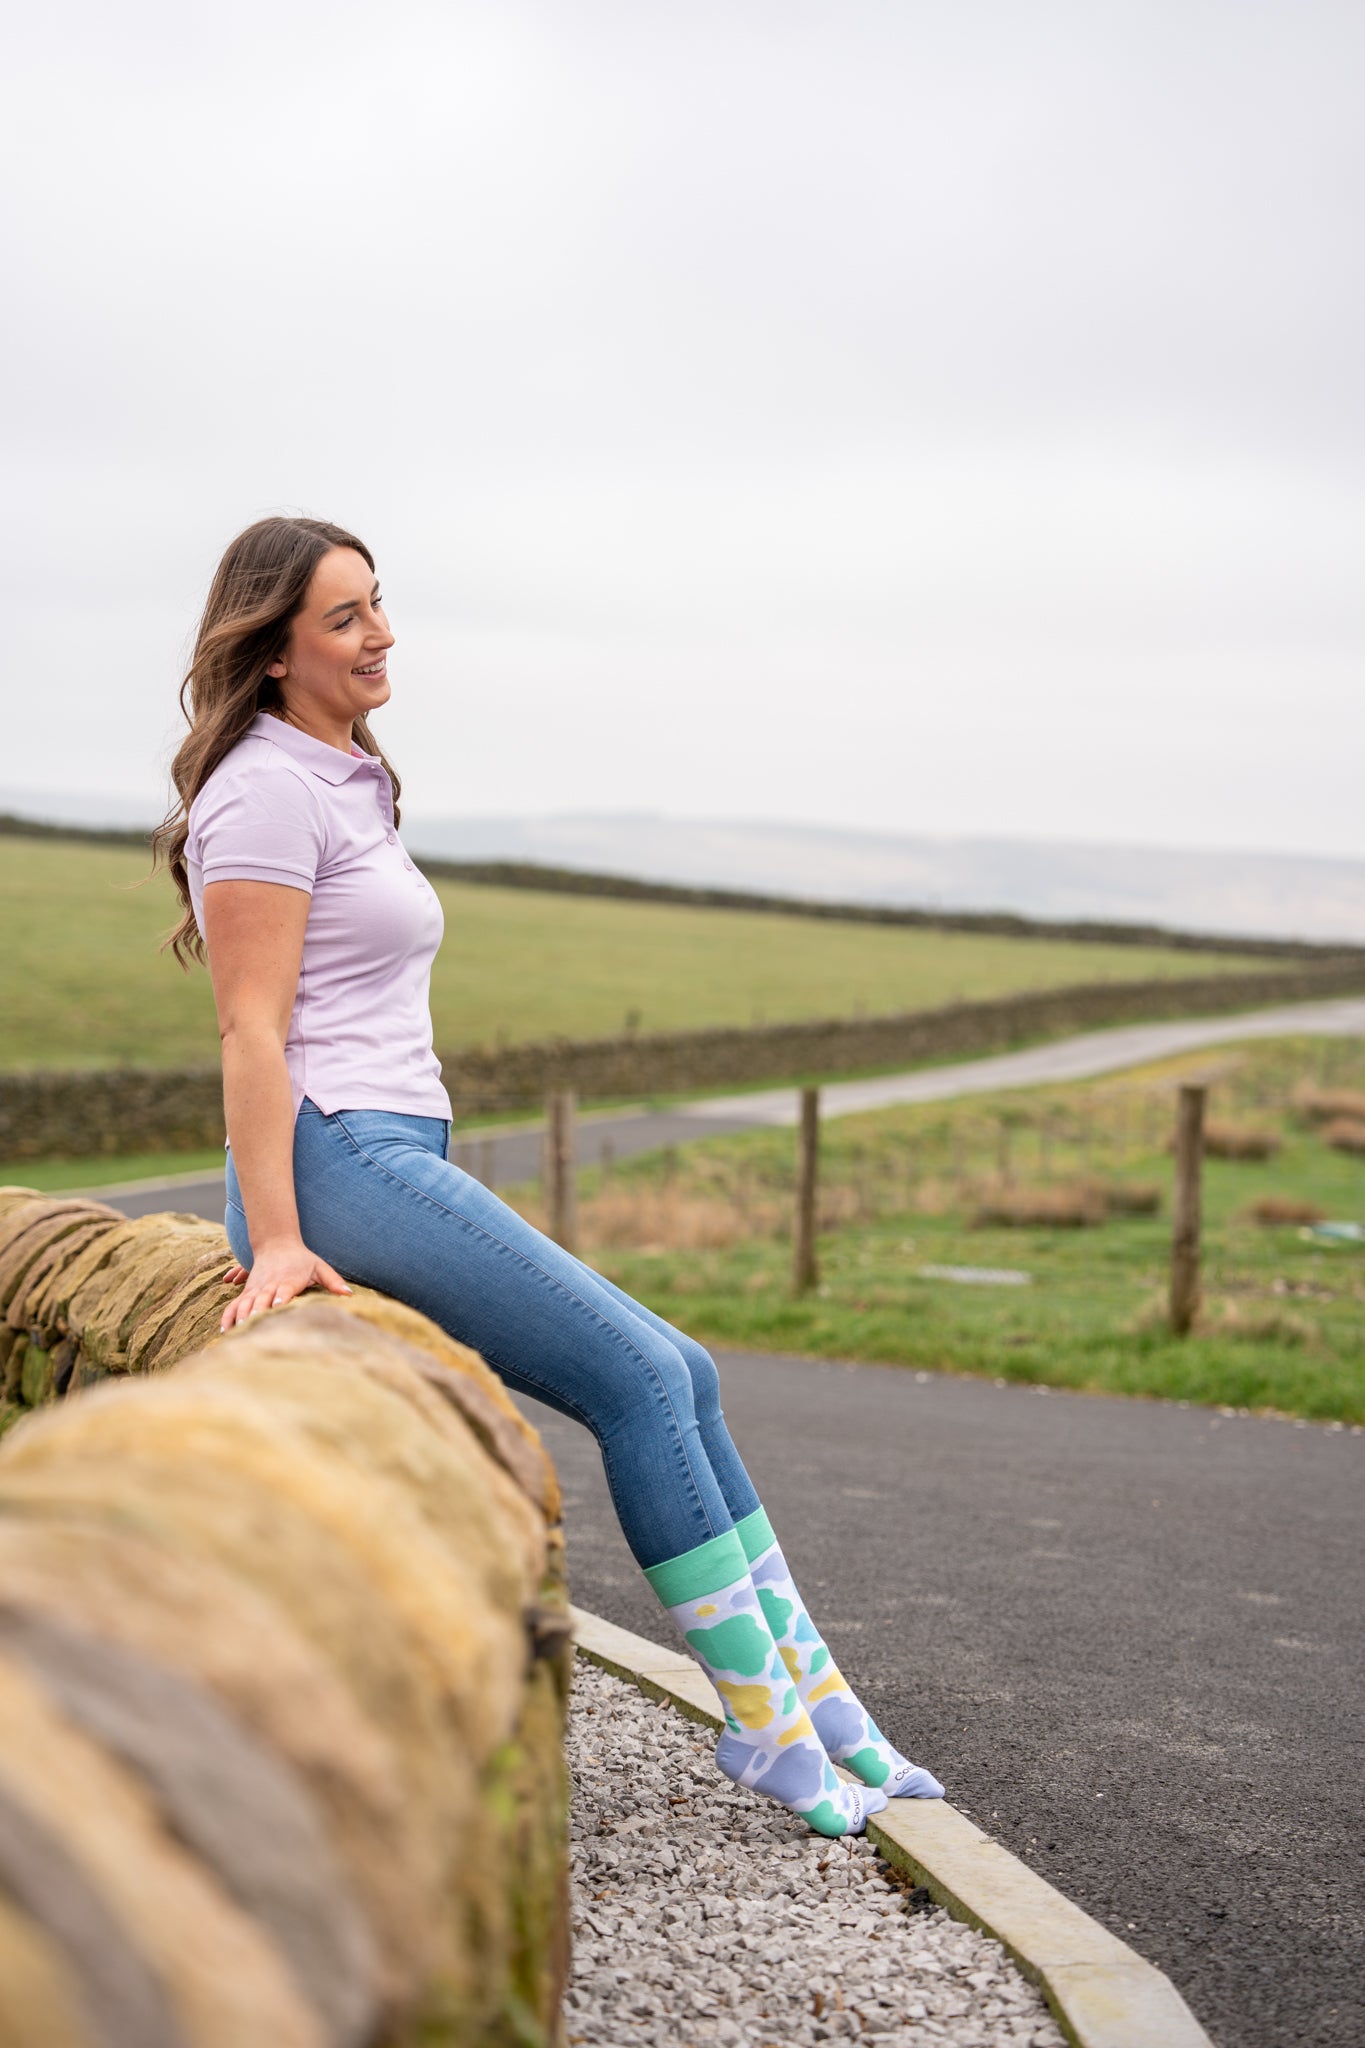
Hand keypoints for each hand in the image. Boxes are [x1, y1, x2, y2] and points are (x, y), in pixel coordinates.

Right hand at [219, 1238, 352, 1331]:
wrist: (277, 1244)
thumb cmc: (302, 1260)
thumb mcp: (320, 1267)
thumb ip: (333, 1281)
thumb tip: (349, 1294)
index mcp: (288, 1280)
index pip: (284, 1289)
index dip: (280, 1298)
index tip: (276, 1306)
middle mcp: (270, 1284)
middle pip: (262, 1299)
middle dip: (257, 1311)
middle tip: (252, 1325)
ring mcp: (256, 1289)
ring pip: (245, 1303)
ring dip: (240, 1317)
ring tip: (237, 1332)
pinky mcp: (247, 1293)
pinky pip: (235, 1305)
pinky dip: (228, 1316)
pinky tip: (225, 1331)